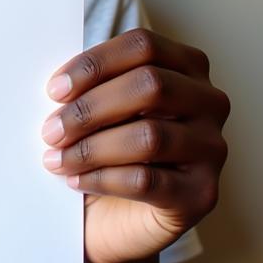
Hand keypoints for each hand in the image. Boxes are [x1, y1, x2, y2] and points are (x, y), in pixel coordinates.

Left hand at [41, 28, 229, 262]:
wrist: (118, 217)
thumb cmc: (109, 146)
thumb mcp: (102, 106)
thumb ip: (92, 85)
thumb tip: (60, 85)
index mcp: (188, 66)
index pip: (143, 46)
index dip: (95, 64)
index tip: (55, 90)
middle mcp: (210, 102)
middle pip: (150, 86)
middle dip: (90, 108)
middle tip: (50, 130)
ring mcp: (212, 148)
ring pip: (149, 136)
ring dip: (91, 148)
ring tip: (56, 158)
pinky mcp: (203, 194)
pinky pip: (147, 181)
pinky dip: (102, 178)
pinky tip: (75, 180)